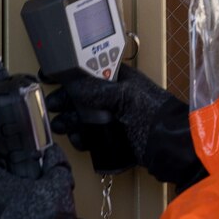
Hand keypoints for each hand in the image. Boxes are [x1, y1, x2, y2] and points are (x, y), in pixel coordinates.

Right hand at [45, 65, 207, 189]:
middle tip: (52, 107)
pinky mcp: (114, 140)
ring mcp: (113, 120)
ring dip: (70, 122)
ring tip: (64, 126)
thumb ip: (95, 88)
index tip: (48, 77)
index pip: (87, 71)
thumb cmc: (153, 115)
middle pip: (80, 97)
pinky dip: (82, 139)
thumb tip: (70, 82)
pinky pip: (91, 138)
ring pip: (83, 118)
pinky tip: (81, 141)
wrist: (171, 147)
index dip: (68, 73)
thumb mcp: (123, 96)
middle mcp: (113, 98)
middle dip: (65, 101)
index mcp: (118, 79)